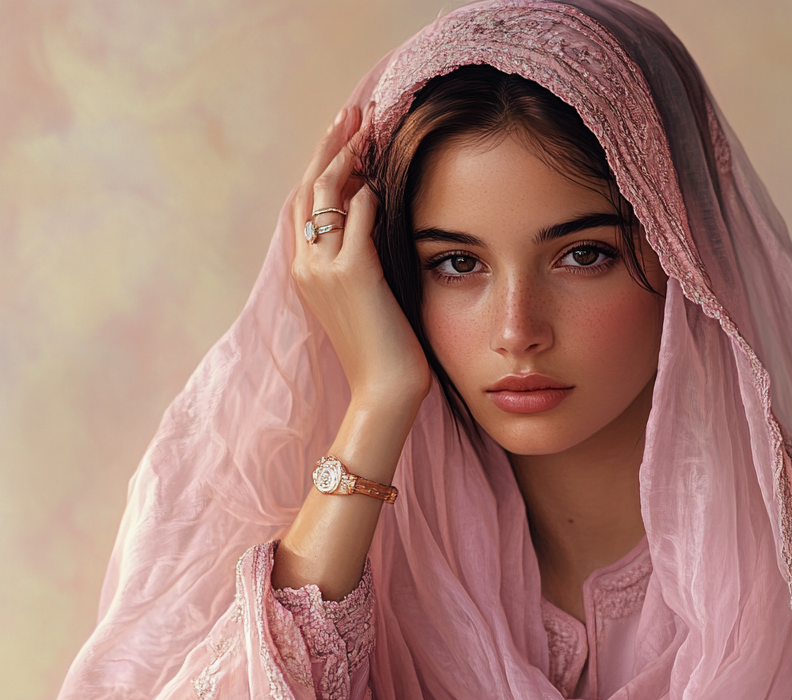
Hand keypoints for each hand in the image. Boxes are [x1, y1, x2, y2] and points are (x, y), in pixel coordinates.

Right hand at [290, 106, 431, 410]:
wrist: (383, 392)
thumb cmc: (383, 353)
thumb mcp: (365, 302)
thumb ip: (361, 263)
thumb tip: (376, 224)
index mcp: (307, 273)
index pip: (306, 206)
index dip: (322, 168)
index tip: (344, 138)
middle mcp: (308, 265)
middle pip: (310, 189)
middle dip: (330, 146)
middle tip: (351, 113)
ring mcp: (326, 268)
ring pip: (328, 194)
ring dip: (348, 155)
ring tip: (366, 126)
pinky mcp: (353, 273)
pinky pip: (357, 214)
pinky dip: (368, 189)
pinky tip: (383, 173)